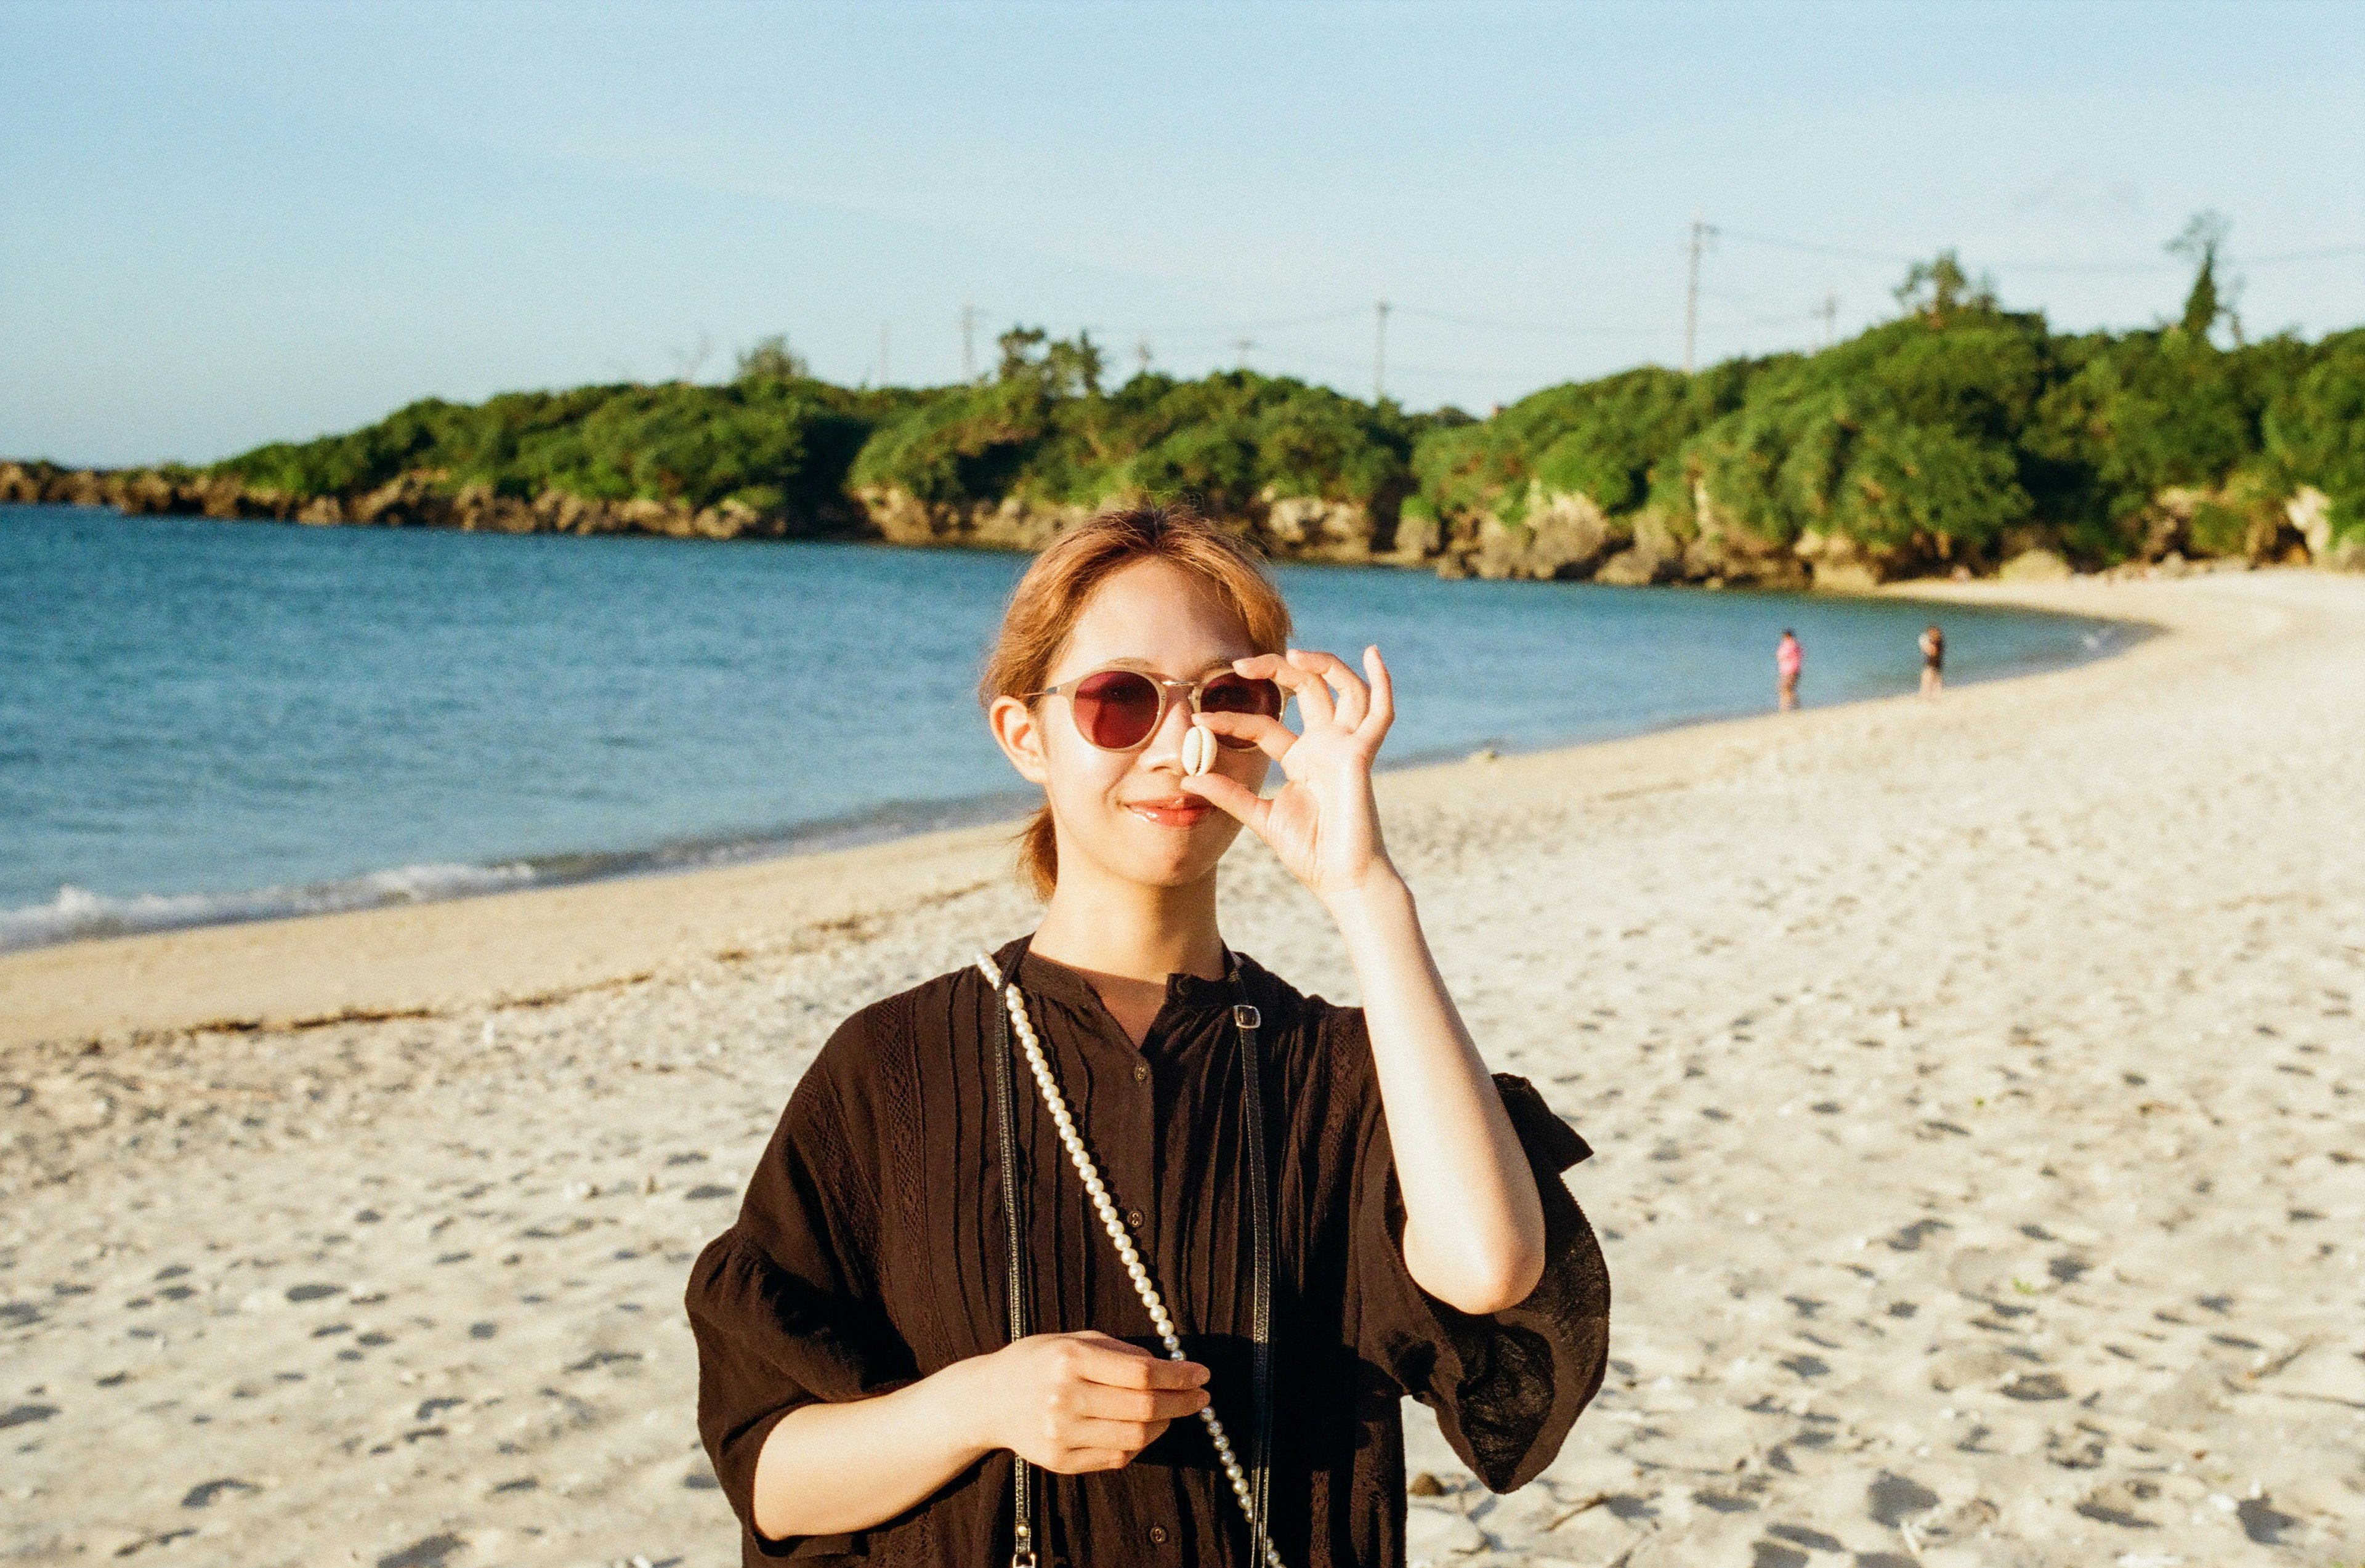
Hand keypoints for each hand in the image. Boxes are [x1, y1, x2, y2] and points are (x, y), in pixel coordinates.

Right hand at [975, 1330, 1208, 1473]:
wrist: (988, 1400)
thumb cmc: (1037, 1362)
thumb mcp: (1073, 1339)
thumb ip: (1119, 1350)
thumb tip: (1167, 1366)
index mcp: (1069, 1359)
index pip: (1140, 1372)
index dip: (1179, 1375)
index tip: (1201, 1374)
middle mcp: (1064, 1397)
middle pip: (1143, 1407)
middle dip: (1182, 1402)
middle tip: (1200, 1397)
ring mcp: (1061, 1434)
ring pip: (1136, 1437)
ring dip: (1165, 1424)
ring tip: (1173, 1411)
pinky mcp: (1060, 1461)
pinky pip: (1117, 1457)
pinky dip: (1139, 1443)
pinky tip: (1144, 1429)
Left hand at [1182, 646, 1400, 909]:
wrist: (1340, 879)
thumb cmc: (1310, 852)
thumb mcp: (1260, 818)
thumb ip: (1228, 795)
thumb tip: (1187, 781)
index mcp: (1302, 757)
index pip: (1264, 725)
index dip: (1231, 720)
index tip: (1198, 720)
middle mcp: (1325, 745)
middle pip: (1306, 689)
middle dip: (1276, 669)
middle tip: (1240, 664)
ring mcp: (1345, 747)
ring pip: (1342, 688)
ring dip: (1322, 664)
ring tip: (1292, 652)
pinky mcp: (1361, 755)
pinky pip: (1380, 712)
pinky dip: (1382, 681)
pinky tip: (1372, 653)